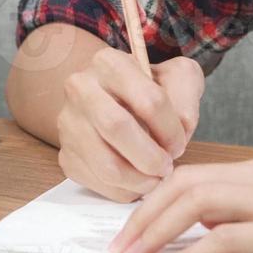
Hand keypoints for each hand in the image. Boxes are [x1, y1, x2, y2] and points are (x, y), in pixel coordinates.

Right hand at [56, 48, 203, 200]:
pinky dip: (124, 190)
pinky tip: (137, 180)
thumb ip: (186, 94)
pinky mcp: (66, 154)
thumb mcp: (177, 77)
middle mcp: (81, 88)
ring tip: (155, 178)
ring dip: (139, 179)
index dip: (171, 130)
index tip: (179, 143)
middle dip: (150, 157)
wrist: (112, 98)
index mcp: (109, 62)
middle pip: (116, 127)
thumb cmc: (149, 88)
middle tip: (166, 168)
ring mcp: (68, 123)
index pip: (148, 99)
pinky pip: (97, 182)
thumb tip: (182, 126)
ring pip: (105, 163)